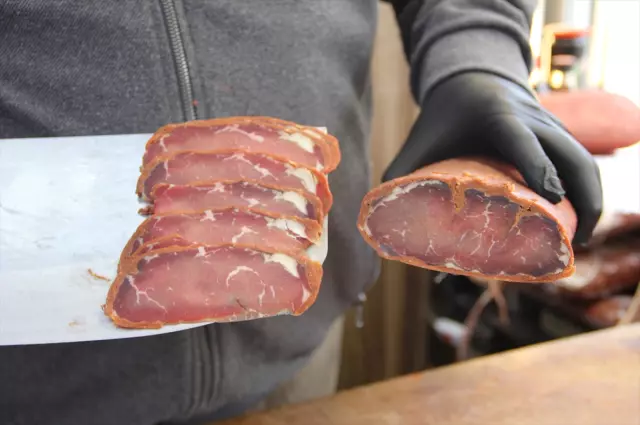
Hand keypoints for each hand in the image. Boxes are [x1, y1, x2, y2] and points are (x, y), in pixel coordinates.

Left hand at [383, 72, 602, 245]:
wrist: (471, 75)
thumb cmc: (444, 113)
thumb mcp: (421, 137)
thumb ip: (401, 170)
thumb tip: (383, 214)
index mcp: (497, 115)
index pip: (522, 140)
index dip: (537, 166)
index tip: (550, 198)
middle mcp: (532, 117)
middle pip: (571, 155)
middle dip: (582, 197)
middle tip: (574, 241)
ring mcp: (550, 123)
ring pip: (584, 160)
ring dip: (591, 198)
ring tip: (580, 239)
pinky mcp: (558, 132)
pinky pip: (582, 160)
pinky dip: (587, 188)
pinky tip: (581, 217)